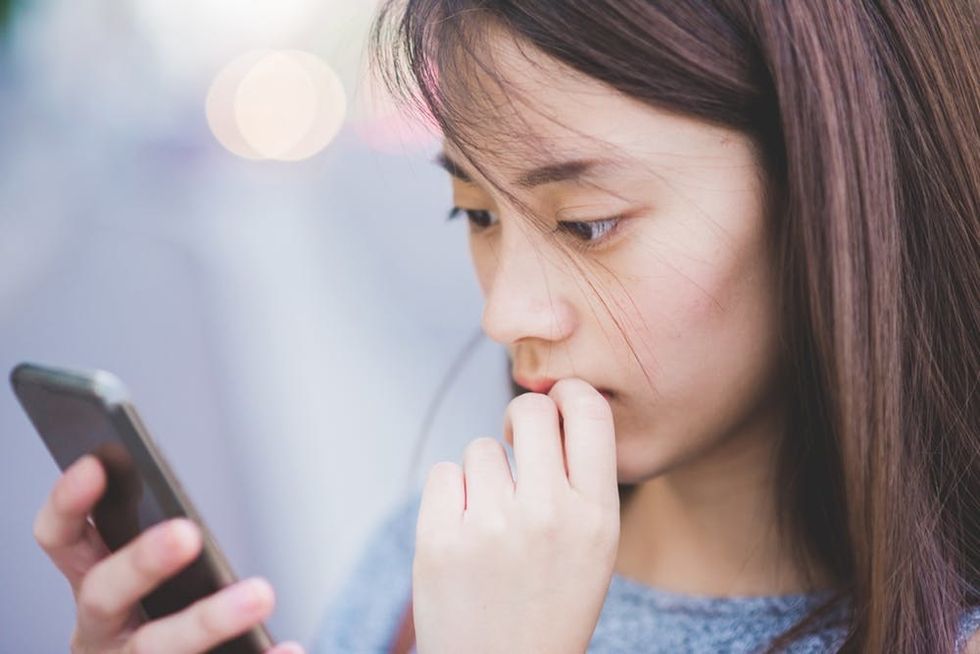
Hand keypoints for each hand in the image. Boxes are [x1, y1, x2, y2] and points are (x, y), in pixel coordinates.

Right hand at [32, 454, 303, 653]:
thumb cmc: (166, 619)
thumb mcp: (149, 583)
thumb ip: (159, 544)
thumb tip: (192, 511)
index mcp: (93, 587)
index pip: (62, 541)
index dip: (69, 505)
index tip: (95, 464)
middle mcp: (99, 632)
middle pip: (104, 595)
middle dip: (141, 562)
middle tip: (186, 533)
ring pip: (155, 647)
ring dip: (209, 618)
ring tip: (260, 594)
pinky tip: (289, 649)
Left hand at [412, 377, 619, 653]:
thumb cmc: (549, 605)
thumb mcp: (594, 548)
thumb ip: (581, 480)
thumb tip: (554, 403)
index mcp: (597, 517)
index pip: (590, 411)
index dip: (570, 395)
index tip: (556, 406)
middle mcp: (549, 515)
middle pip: (530, 411)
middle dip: (520, 420)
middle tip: (515, 445)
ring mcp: (492, 527)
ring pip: (480, 447)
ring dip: (482, 473)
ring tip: (491, 521)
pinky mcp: (441, 540)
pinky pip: (444, 474)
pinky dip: (450, 496)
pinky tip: (463, 533)